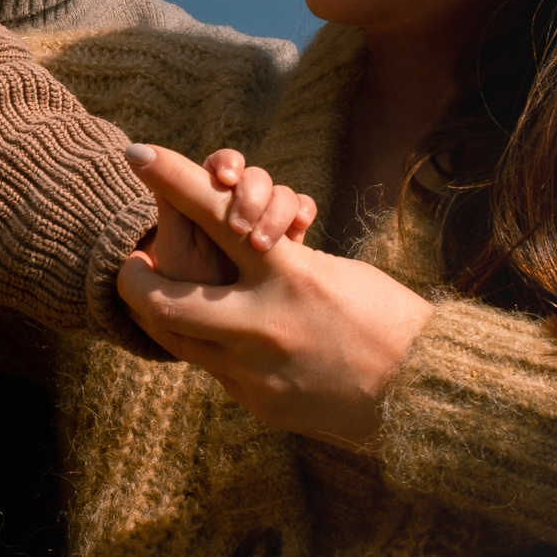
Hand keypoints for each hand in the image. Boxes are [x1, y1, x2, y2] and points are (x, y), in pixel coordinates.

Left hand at [119, 144, 429, 453]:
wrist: (425, 393)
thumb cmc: (385, 315)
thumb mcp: (331, 272)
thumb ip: (276, 261)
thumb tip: (234, 245)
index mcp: (290, 275)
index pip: (213, 214)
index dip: (170, 179)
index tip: (136, 153)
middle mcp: (264, 325)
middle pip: (162, 300)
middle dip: (133, 278)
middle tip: (131, 262)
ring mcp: (256, 373)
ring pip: (176, 342)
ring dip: (162, 315)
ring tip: (161, 295)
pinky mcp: (259, 403)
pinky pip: (215, 371)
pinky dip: (212, 347)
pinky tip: (222, 337)